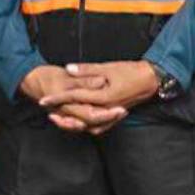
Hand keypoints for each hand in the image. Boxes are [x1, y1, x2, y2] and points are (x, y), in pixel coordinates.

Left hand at [39, 61, 157, 134]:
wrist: (151, 80)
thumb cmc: (130, 71)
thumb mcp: (108, 67)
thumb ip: (87, 70)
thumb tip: (68, 68)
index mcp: (103, 96)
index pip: (75, 98)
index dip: (57, 98)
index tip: (43, 99)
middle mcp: (106, 109)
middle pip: (79, 116)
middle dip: (61, 113)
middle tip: (46, 109)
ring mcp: (112, 115)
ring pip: (88, 125)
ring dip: (72, 123)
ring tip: (57, 117)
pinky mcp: (115, 116)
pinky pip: (98, 127)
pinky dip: (86, 125)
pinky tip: (78, 121)